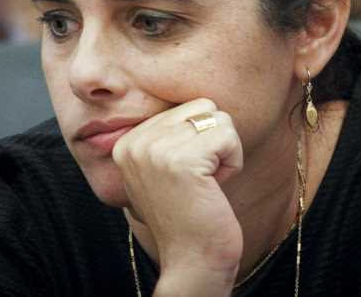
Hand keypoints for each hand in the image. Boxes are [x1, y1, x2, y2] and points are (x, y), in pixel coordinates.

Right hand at [112, 98, 243, 295]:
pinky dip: (232, 163)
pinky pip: (229, 137)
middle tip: (199, 180)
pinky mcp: (181, 160)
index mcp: (128, 141)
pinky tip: (213, 189)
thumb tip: (201, 100)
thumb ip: (170, 134)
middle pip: (203, 106)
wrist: (191, 261)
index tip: (185, 177)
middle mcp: (135, 141)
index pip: (186, 106)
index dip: (198, 141)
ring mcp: (155, 149)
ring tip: (205, 184)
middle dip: (213, 141)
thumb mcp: (165, 168)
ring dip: (224, 152)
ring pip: (219, 119)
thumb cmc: (188, 214)